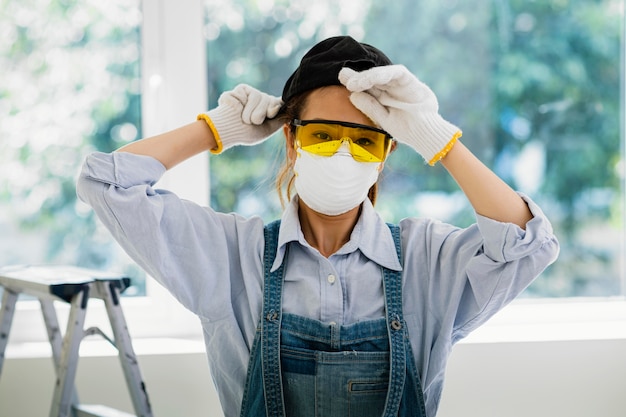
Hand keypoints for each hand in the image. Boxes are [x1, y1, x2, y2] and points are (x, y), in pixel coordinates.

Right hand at [200, 84, 283, 153]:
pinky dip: (237, 105)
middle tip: (253, 122)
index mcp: (269, 107)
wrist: (230, 132)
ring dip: (248, 112)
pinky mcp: (239, 89)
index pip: (277, 102)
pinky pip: (242, 94)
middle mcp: (261, 98)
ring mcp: (250, 92)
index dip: (273, 108)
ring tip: (243, 119)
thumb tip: (282, 105)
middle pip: (267, 98)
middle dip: (259, 113)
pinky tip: (235, 110)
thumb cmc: (248, 132)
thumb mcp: (267, 129)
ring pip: (256, 95)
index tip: (270, 115)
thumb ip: (279, 118)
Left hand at [339, 65, 460, 164]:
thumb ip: (370, 106)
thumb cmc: (406, 129)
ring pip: (383, 74)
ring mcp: (402, 84)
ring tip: (354, 82)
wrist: (426, 136)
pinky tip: (370, 78)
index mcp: (385, 97)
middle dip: (358, 76)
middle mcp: (392, 88)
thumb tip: (352, 95)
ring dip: (368, 76)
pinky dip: (383, 74)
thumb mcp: (383, 119)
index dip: (356, 83)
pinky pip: (397, 73)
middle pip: (373, 78)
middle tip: (343, 75)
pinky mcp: (411, 82)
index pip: (369, 86)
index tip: (343, 82)